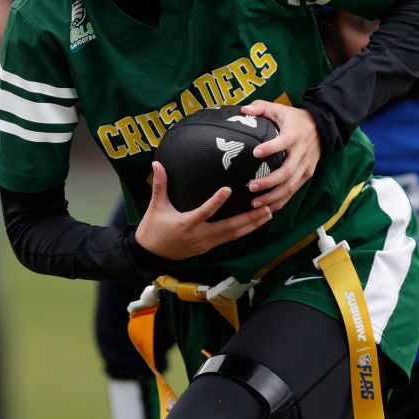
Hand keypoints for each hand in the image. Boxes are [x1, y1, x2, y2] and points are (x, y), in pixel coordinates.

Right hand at [134, 161, 272, 260]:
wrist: (150, 256)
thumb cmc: (153, 229)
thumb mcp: (155, 207)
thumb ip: (159, 185)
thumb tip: (157, 162)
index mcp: (187, 224)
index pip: (205, 212)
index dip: (216, 202)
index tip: (228, 189)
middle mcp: (200, 235)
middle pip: (229, 228)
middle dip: (249, 218)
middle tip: (266, 207)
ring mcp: (206, 243)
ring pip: (234, 235)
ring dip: (252, 225)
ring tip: (268, 214)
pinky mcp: (209, 247)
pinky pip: (230, 239)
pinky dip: (244, 231)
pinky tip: (256, 224)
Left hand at [242, 100, 321, 212]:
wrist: (323, 127)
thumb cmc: (295, 119)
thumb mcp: (280, 109)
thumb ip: (261, 107)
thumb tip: (243, 109)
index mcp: (294, 135)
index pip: (282, 142)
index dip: (270, 148)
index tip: (255, 153)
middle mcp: (301, 153)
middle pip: (287, 172)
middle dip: (269, 182)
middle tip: (251, 187)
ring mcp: (305, 166)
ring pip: (291, 186)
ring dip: (273, 197)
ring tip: (255, 203)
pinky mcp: (307, 174)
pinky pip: (294, 190)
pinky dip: (282, 201)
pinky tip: (267, 209)